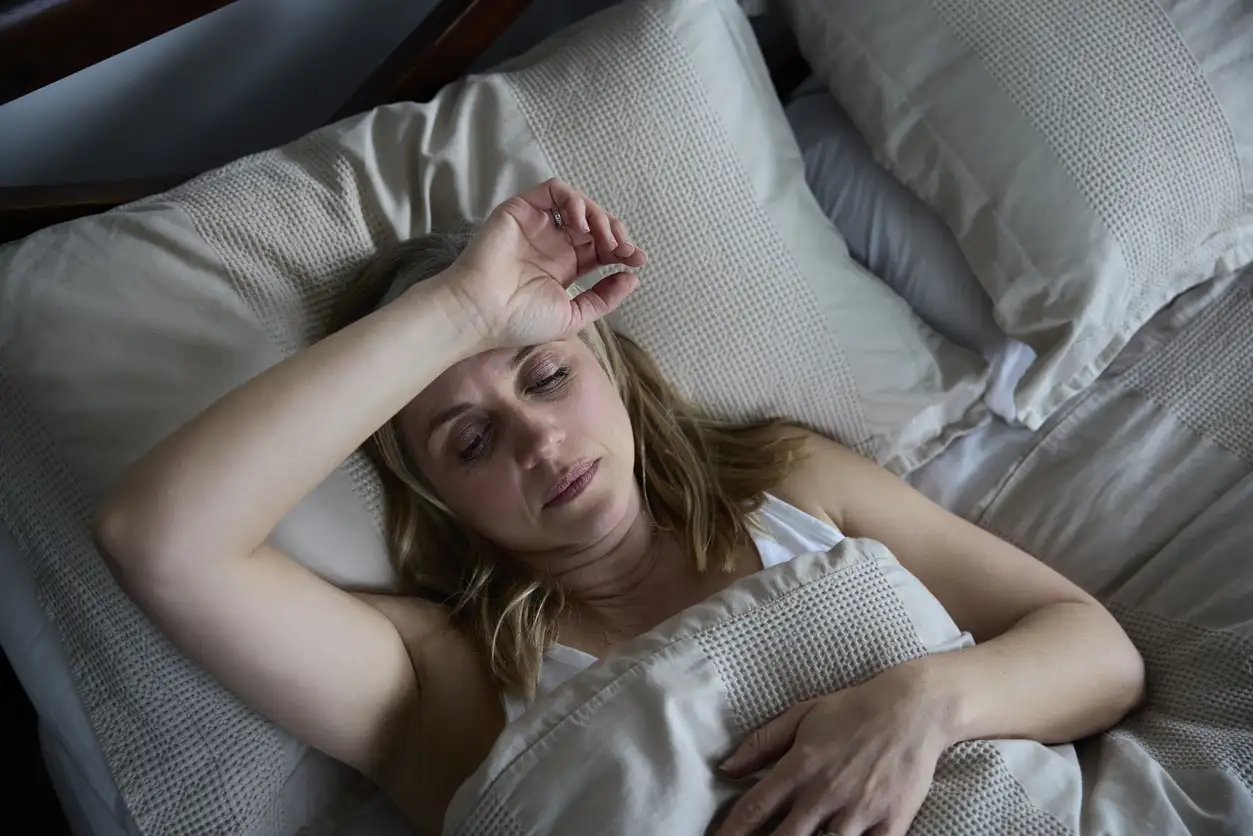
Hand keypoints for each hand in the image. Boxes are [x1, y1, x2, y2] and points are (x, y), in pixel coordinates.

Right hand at [439, 178, 646, 348]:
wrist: (483, 312)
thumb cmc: (520, 320)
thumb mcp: (573, 316)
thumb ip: (603, 298)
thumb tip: (632, 278)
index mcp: (564, 267)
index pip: (601, 248)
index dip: (622, 249)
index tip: (637, 261)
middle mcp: (553, 243)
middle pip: (594, 224)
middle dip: (616, 232)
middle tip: (624, 249)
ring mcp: (538, 225)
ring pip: (579, 204)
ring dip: (600, 216)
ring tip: (605, 238)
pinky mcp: (522, 209)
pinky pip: (554, 190)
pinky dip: (574, 200)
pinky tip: (580, 224)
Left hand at [714, 666, 949, 835]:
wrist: (914, 709)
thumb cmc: (853, 709)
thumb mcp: (801, 715)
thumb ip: (762, 743)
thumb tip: (726, 768)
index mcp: (800, 765)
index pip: (754, 808)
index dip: (731, 831)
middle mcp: (825, 792)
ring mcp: (858, 810)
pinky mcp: (890, 822)